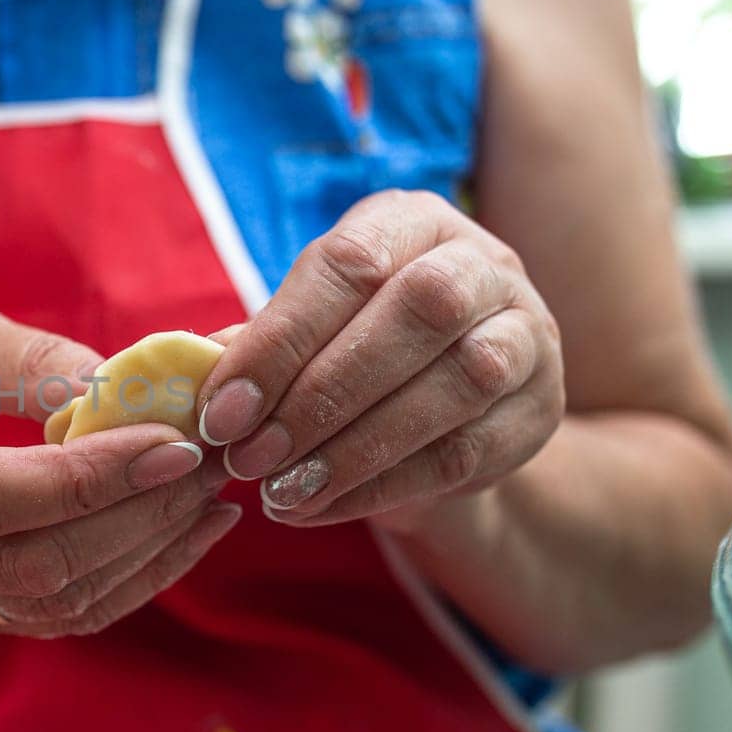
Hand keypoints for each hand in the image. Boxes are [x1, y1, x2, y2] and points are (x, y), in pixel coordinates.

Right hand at [0, 304, 242, 636]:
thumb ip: (19, 361)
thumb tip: (117, 390)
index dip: (76, 482)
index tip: (168, 442)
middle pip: (20, 565)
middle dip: (131, 517)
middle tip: (207, 460)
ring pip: (46, 605)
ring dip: (142, 556)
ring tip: (206, 495)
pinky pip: (51, 618)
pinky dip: (127, 581)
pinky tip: (181, 533)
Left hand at [194, 191, 564, 534]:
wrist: (450, 403)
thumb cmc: (354, 344)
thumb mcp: (308, 328)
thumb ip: (261, 342)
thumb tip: (192, 375)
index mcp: (409, 223)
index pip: (348, 266)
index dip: (280, 342)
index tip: (220, 412)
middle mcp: (481, 264)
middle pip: (419, 311)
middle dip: (321, 394)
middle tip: (250, 457)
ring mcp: (527, 334)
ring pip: (456, 383)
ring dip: (355, 448)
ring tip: (281, 492)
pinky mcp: (540, 411)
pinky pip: (467, 451)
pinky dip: (384, 486)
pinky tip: (321, 508)